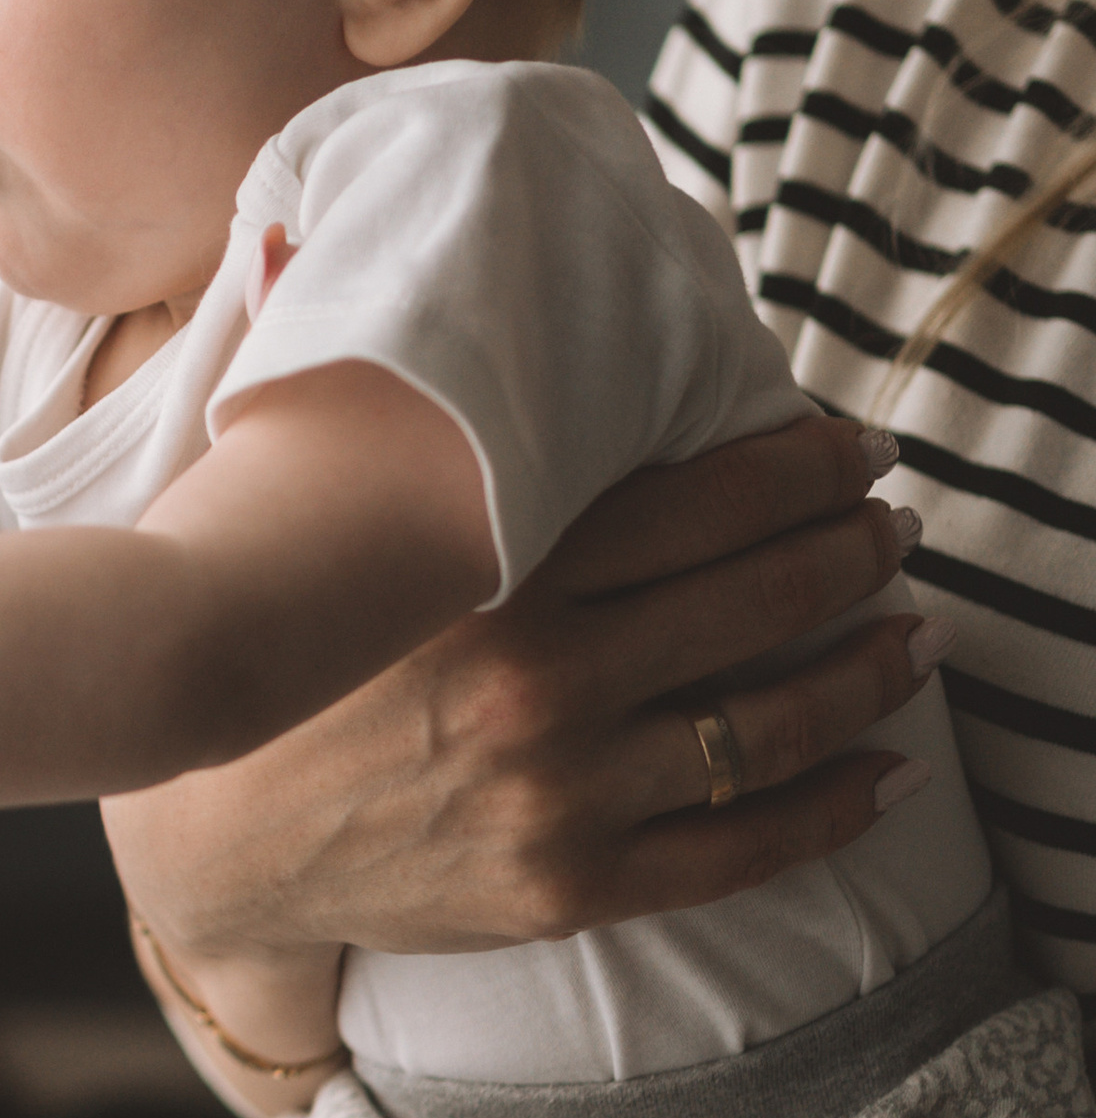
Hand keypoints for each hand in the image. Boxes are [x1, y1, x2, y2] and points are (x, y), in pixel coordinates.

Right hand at [106, 417, 934, 961]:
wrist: (205, 845)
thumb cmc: (267, 660)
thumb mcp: (276, 508)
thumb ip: (322, 378)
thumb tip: (293, 232)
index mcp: (489, 573)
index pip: (696, 501)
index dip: (801, 468)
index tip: (856, 448)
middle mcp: (539, 678)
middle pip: (756, 601)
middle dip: (852, 555)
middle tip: (894, 529)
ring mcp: (560, 790)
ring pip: (768, 725)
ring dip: (866, 674)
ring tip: (912, 637)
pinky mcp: (566, 885)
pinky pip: (740, 849)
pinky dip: (832, 809)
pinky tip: (886, 772)